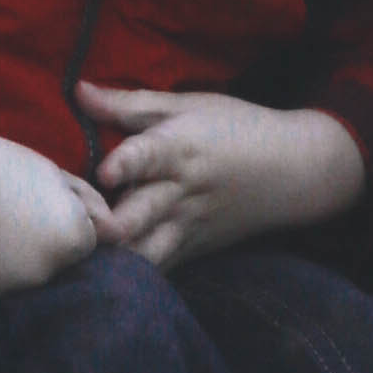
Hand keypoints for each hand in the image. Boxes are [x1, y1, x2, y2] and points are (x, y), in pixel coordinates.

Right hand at [0, 121, 113, 308]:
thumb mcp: (51, 173)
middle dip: (39, 249)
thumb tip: (117, 233)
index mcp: (69, 242)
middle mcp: (40, 276)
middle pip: (54, 271)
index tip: (33, 203)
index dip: (62, 220)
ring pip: (17, 287)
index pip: (85, 245)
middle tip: (5, 218)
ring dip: (8, 269)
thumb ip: (90, 205)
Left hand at [87, 90, 364, 268]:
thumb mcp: (189, 106)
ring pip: (148, 253)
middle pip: (142, 214)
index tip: (105, 172)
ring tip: (83, 261)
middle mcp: (180, 191)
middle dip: (110, 227)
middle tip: (78, 230)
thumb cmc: (237, 129)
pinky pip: (159, 269)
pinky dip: (131, 277)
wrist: (294, 170)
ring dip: (117, 259)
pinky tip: (101, 282)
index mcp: (179, 148)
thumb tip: (78, 90)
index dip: (126, 163)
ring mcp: (186, 226)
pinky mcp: (192, 249)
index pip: (150, 155)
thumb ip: (130, 104)